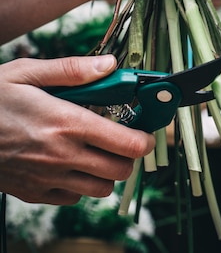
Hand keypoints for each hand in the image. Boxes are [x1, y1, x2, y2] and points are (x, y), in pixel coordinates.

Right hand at [0, 55, 154, 203]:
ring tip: (97, 149)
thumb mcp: (29, 71)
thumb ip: (73, 70)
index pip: (126, 142)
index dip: (145, 138)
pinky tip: (71, 162)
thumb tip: (110, 66)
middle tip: (122, 136)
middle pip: (120, 169)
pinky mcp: (33, 192)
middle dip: (129, 154)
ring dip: (107, 171)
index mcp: (66, 122)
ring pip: (100, 188)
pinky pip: (73, 198)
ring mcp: (47, 178)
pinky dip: (81, 184)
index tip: (146, 130)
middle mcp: (61, 156)